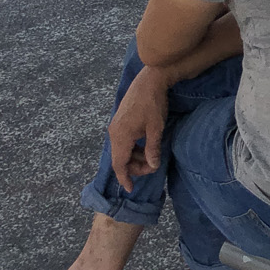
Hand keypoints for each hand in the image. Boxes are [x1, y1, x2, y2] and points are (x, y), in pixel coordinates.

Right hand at [108, 66, 170, 190]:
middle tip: (153, 166)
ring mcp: (115, 126)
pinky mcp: (120, 120)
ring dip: (135, 156)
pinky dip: (133, 147)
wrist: (150, 80)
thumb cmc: (154, 104)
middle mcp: (114, 133)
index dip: (124, 178)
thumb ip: (153, 149)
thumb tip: (153, 166)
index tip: (130, 189)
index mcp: (120, 136)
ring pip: (123, 149)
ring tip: (152, 155)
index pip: (119, 164)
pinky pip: (124, 140)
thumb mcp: (156, 128)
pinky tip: (146, 144)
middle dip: (135, 166)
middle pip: (121, 158)